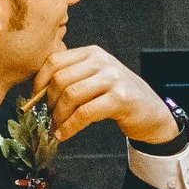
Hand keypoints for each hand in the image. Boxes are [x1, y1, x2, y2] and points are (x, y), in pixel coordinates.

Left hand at [32, 45, 178, 144]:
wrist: (151, 113)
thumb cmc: (119, 98)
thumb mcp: (96, 80)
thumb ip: (73, 79)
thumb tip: (39, 93)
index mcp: (92, 53)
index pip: (55, 60)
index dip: (39, 81)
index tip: (36, 98)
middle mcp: (102, 61)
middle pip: (60, 79)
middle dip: (49, 103)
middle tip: (50, 118)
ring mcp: (112, 78)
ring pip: (71, 95)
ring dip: (59, 116)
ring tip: (57, 128)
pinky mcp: (119, 98)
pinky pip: (85, 113)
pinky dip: (70, 127)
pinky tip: (65, 134)